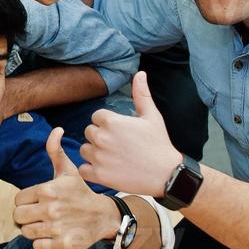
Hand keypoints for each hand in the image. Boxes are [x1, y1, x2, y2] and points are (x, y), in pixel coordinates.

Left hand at [12, 128, 118, 248]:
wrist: (102, 216)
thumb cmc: (81, 192)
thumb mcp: (69, 170)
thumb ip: (56, 151)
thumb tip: (56, 130)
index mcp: (47, 190)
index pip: (18, 199)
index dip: (25, 201)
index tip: (37, 201)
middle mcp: (50, 209)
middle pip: (18, 217)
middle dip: (25, 216)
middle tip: (38, 214)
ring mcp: (56, 228)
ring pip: (25, 232)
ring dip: (33, 230)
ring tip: (45, 224)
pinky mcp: (61, 245)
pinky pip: (37, 247)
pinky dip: (41, 243)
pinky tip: (52, 235)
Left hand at [79, 71, 180, 197]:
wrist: (165, 174)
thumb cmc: (158, 143)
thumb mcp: (152, 116)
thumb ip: (141, 94)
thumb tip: (140, 73)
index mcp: (111, 122)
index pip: (96, 116)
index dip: (107, 123)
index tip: (119, 131)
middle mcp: (101, 138)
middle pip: (89, 132)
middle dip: (100, 136)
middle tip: (117, 144)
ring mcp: (98, 158)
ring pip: (84, 150)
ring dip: (94, 152)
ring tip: (112, 156)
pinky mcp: (99, 175)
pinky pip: (83, 169)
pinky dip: (91, 170)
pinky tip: (105, 168)